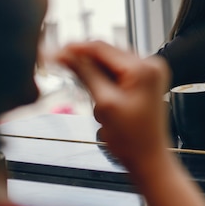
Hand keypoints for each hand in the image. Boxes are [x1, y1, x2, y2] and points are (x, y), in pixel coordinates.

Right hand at [55, 41, 170, 170]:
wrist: (149, 158)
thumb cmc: (133, 139)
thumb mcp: (104, 103)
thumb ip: (86, 74)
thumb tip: (67, 55)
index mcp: (143, 68)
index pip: (102, 47)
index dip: (75, 49)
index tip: (54, 52)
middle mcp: (150, 65)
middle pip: (106, 54)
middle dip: (84, 65)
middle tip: (59, 69)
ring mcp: (149, 73)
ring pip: (110, 64)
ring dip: (95, 78)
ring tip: (99, 106)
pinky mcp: (145, 82)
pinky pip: (118, 73)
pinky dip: (105, 84)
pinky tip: (104, 104)